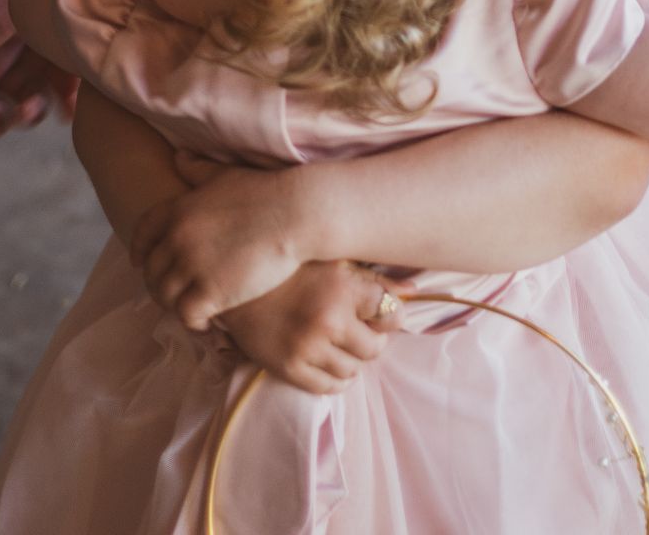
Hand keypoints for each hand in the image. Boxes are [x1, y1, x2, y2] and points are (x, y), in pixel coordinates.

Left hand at [0, 0, 69, 134]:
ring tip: (19, 112)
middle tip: (64, 111)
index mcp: (21, 24)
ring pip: (22, 104)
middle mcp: (6, 50)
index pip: (57, 50)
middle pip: (45, 81)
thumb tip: (80, 21)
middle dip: (56, 97)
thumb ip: (48, 12)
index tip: (80, 90)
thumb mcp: (15, 1)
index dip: (73, 72)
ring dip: (28, 113)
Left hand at [131, 153, 307, 328]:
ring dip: (173, 305)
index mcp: (178, 209)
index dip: (138, 250)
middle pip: (151, 270)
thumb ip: (197, 169)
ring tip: (189, 311)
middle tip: (172, 293)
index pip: (142, 233)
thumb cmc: (265, 192)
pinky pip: (186, 315)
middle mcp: (178, 237)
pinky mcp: (212, 291)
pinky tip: (206, 324)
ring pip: (164, 296)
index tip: (139, 262)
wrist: (295, 214)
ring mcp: (192, 266)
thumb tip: (179, 157)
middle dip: (157, 284)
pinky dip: (192, 323)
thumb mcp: (224, 175)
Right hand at [217, 261, 401, 393]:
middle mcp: (329, 319)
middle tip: (352, 328)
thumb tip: (414, 290)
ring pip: (353, 371)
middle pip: (375, 348)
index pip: (391, 314)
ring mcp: (309, 347)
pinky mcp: (289, 369)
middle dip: (368, 340)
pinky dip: (333, 378)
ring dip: (349, 359)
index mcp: (342, 286)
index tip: (373, 312)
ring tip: (334, 342)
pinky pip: (329, 388)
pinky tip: (323, 358)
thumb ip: (375, 278)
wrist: (234, 282)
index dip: (386, 315)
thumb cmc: (287, 267)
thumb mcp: (331, 261)